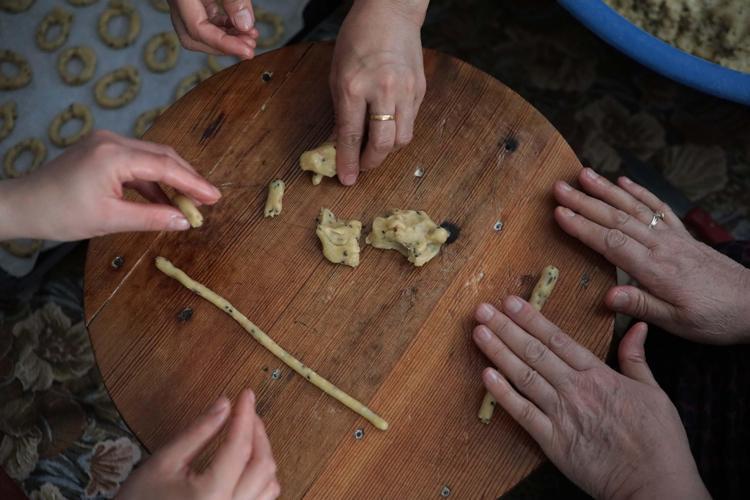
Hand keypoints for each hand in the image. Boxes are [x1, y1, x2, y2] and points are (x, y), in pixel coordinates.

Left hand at [0, 130, 220, 240]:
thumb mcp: (111, 220)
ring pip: (152, 157)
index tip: (215, 197)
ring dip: (172, 178)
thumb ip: (152, 218)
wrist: (21, 205)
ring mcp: (107, 143)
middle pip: (163, 155)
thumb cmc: (60, 214)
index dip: (194, 183)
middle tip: (208, 200)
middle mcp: (113, 141)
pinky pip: (137, 162)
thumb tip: (184, 221)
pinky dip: (153, 180)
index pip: (165, 166)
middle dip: (188, 178)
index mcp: (114, 156)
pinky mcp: (102, 150)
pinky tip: (164, 198)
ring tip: (190, 201)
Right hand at [117, 389, 279, 499]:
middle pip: (262, 465)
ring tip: (248, 433)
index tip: (247, 394)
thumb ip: (198, 431)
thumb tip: (225, 404)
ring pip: (270, 485)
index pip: (239, 446)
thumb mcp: (163, 462)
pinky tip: (248, 463)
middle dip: (258, 433)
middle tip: (246, 412)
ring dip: (264, 455)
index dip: (245, 415)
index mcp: (212, 494)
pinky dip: (262, 478)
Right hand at [168, 0, 258, 57]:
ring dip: (226, 38)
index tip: (247, 51)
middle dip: (223, 47)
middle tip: (249, 48)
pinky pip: (203, 19)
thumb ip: (233, 0)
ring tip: (249, 37)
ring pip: (199, 31)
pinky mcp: (191, 0)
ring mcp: (182, 2)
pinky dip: (222, 26)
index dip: (224, 45)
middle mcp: (177, 1)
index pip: (197, 30)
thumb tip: (245, 25)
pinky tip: (240, 27)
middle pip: (194, 38)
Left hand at [330, 0, 427, 184]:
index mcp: (353, 86)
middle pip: (383, 143)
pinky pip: (411, 121)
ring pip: (402, 138)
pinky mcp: (420, 90)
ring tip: (376, 146)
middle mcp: (382, 90)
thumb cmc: (358, 39)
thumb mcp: (337, 73)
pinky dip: (399, 131)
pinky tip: (388, 125)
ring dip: (388, 150)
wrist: (391, 12)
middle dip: (371, 162)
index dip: (348, 161)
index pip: (352, 135)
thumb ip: (341, 111)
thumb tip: (341, 142)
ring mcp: (405, 90)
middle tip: (362, 166)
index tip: (346, 179)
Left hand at [473, 298, 709, 499]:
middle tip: (483, 310)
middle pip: (535, 352)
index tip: (511, 302)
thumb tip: (638, 327)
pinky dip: (503, 394)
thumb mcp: (654, 392)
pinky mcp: (553, 442)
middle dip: (507, 328)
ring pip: (525, 376)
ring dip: (499, 352)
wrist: (655, 484)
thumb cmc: (659, 441)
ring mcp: (562, 415)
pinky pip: (523, 413)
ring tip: (479, 332)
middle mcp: (576, 390)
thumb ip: (636, 358)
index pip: (558, 339)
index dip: (532, 319)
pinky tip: (486, 376)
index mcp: (599, 375)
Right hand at [553, 168, 749, 344]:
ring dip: (607, 190)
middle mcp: (662, 247)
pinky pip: (658, 208)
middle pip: (616, 219)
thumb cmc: (715, 318)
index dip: (583, 227)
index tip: (559, 213)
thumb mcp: (678, 322)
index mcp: (656, 270)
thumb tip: (607, 296)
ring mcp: (673, 237)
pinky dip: (640, 192)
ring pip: (634, 208)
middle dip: (585, 202)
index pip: (611, 243)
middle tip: (559, 187)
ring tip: (584, 174)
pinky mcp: (683, 236)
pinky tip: (624, 181)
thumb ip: (642, 305)